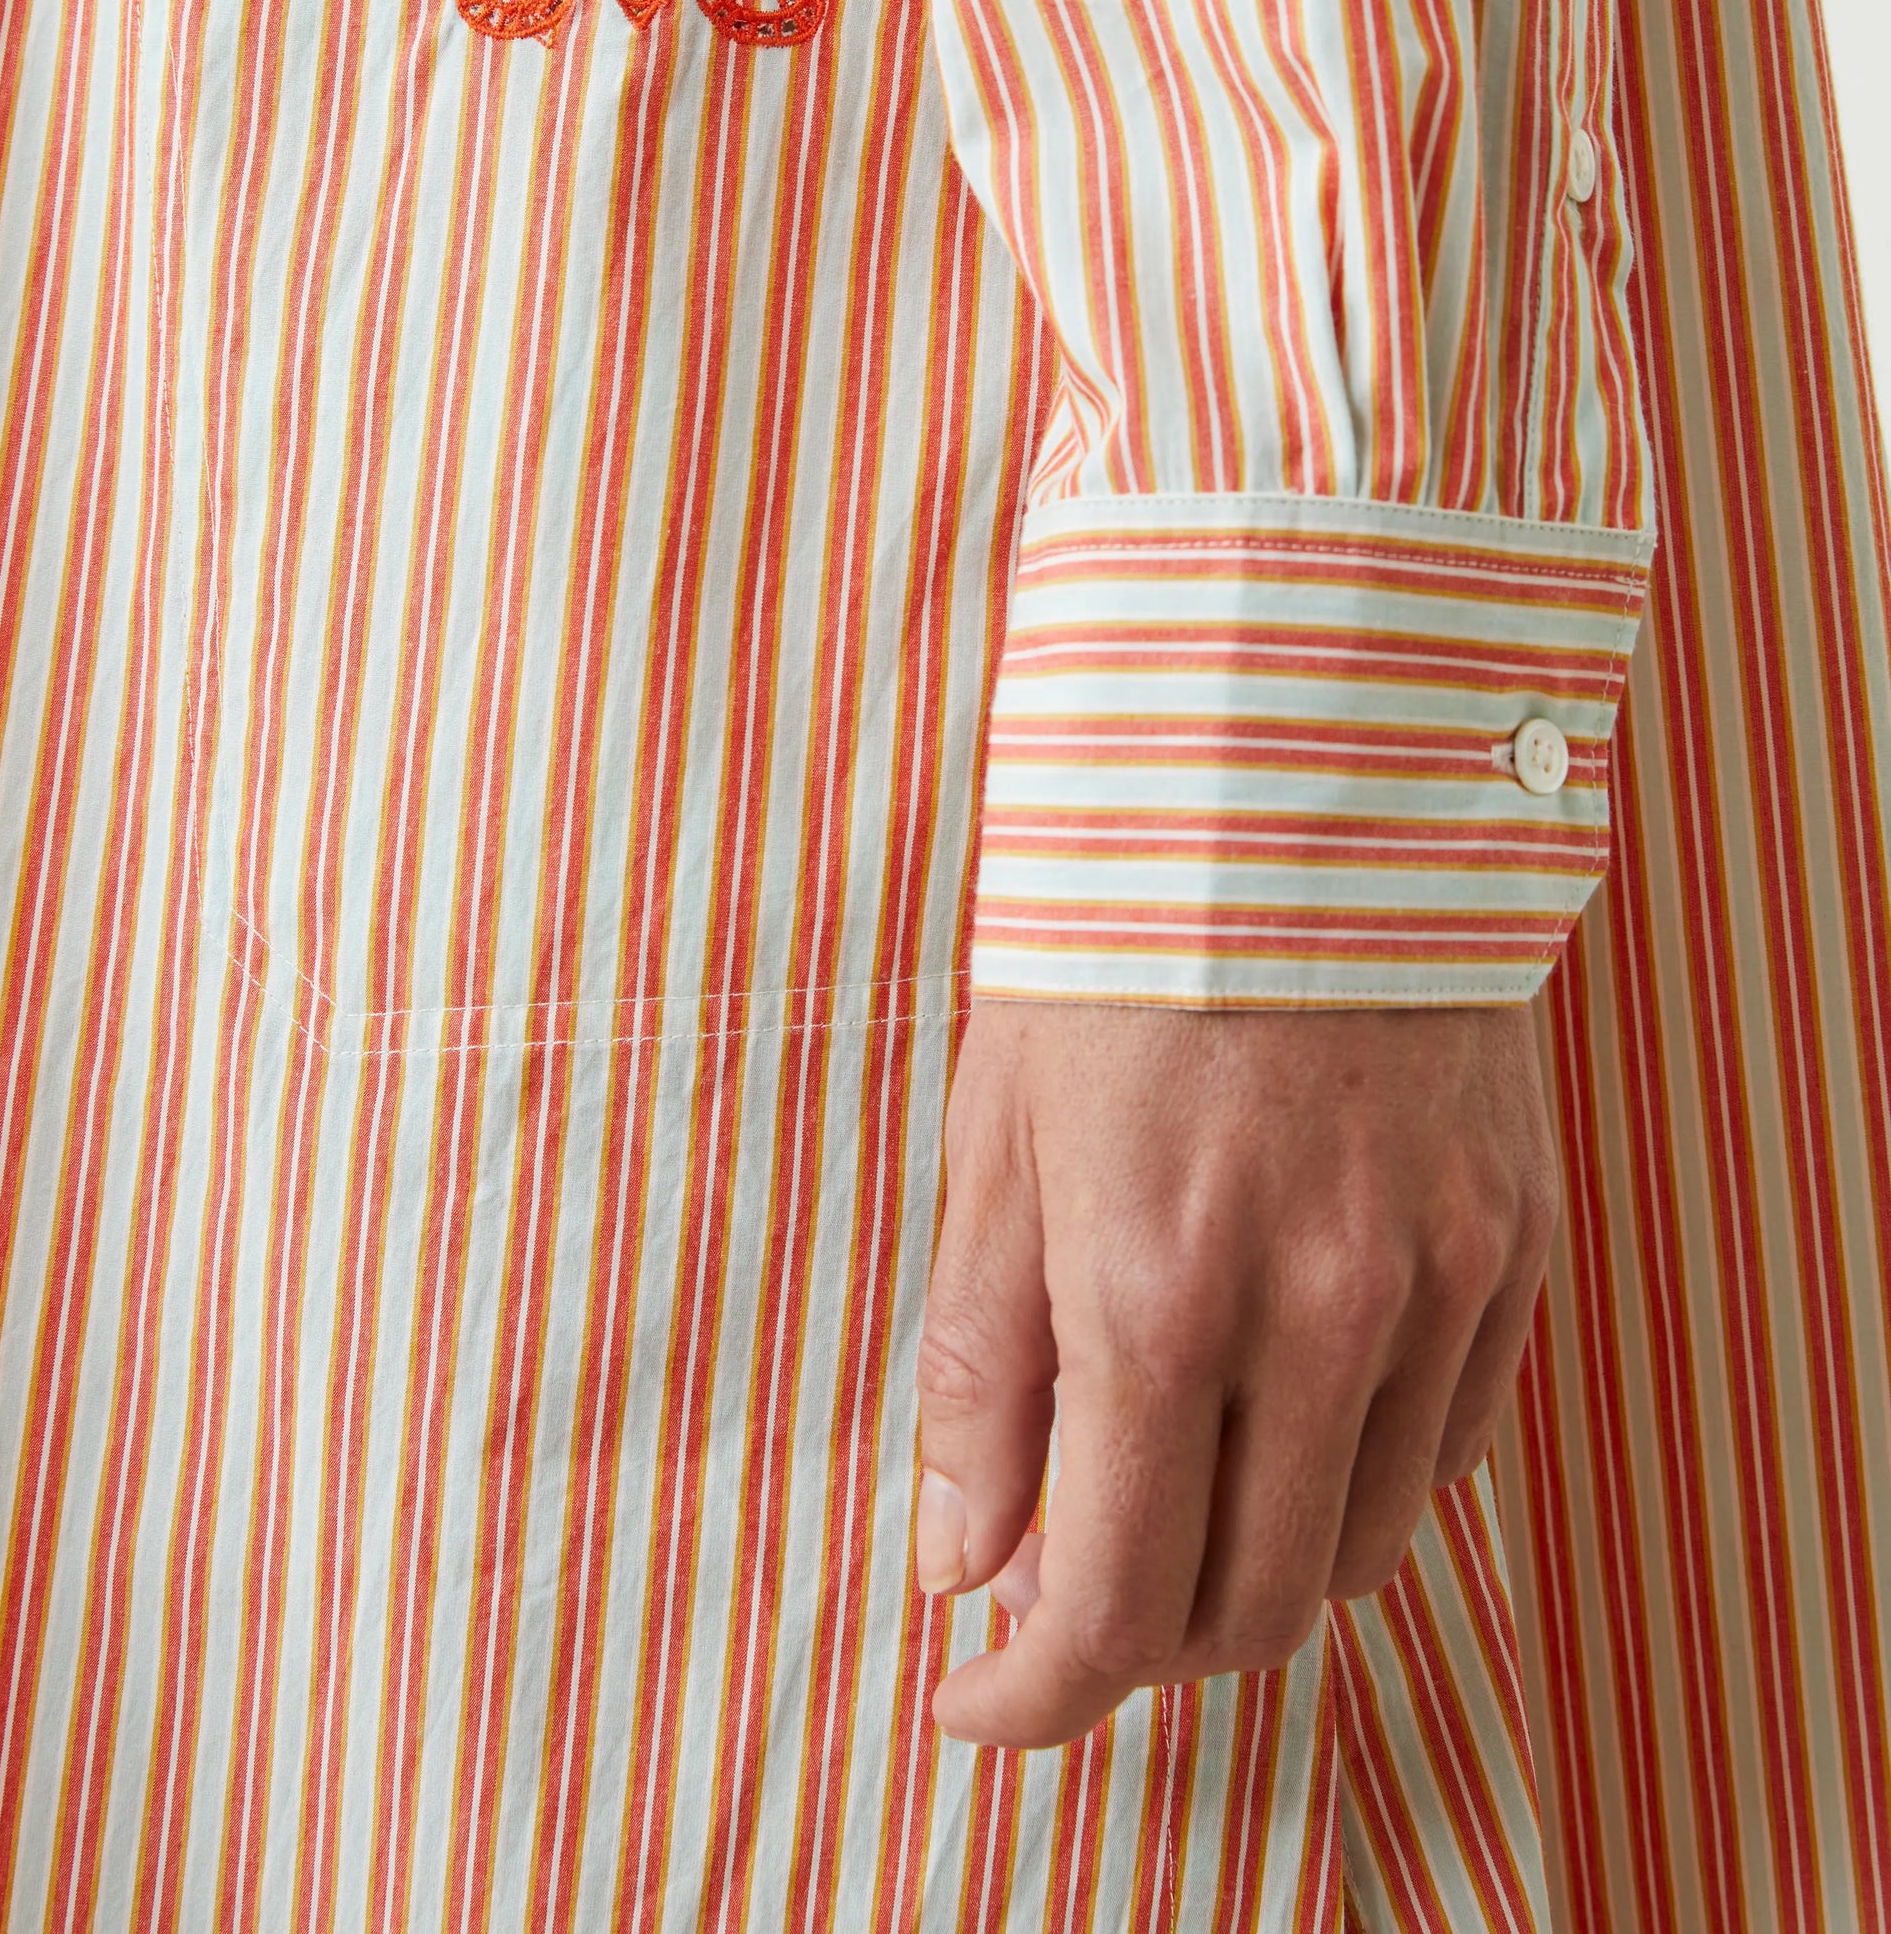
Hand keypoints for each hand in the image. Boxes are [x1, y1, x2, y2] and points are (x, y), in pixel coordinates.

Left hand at [911, 999, 1558, 1747]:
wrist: (1301, 776)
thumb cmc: (1119, 938)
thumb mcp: (999, 1134)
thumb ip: (978, 1364)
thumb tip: (961, 1560)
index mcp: (1157, 1289)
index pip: (1112, 1601)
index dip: (1037, 1695)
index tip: (981, 1699)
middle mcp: (1319, 1311)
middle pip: (1253, 1610)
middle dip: (1146, 1647)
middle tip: (1073, 1603)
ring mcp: (1437, 1281)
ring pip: (1362, 1547)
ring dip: (1258, 1571)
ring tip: (1179, 1497)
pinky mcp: (1513, 1242)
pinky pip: (1451, 1445)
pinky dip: (1361, 1480)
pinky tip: (1289, 1419)